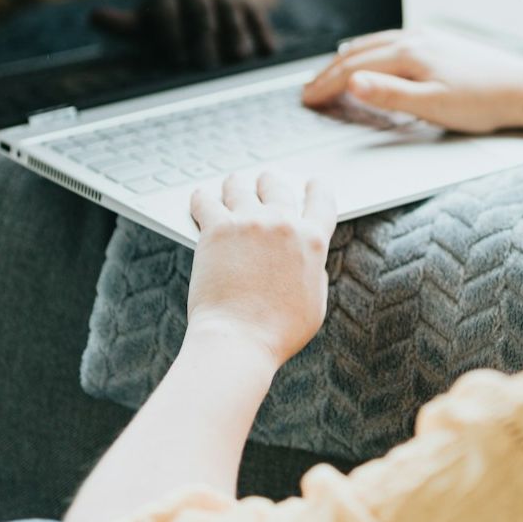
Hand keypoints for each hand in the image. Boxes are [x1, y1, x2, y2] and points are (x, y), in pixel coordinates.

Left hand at [93, 0, 276, 68]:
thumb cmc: (180, 10)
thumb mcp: (152, 14)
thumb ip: (126, 23)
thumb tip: (93, 17)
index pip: (166, 7)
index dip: (170, 30)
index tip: (174, 56)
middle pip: (201, 15)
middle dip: (204, 37)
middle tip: (205, 64)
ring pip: (232, 16)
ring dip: (236, 35)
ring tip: (238, 56)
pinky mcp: (253, 5)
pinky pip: (259, 19)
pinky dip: (264, 34)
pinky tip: (267, 52)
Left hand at [188, 171, 336, 367]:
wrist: (239, 339)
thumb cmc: (278, 332)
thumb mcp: (316, 302)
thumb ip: (313, 272)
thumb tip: (304, 259)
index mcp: (313, 240)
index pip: (322, 200)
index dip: (318, 188)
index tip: (313, 183)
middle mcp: (283, 223)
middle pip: (276, 186)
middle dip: (270, 182)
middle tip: (265, 182)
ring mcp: (249, 222)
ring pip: (240, 186)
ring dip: (236, 185)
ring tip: (232, 185)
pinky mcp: (216, 229)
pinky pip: (205, 200)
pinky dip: (202, 198)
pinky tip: (200, 199)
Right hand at [302, 29, 522, 132]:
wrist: (520, 88)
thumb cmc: (481, 103)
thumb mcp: (432, 106)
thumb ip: (389, 95)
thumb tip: (352, 83)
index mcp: (408, 54)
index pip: (353, 68)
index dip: (325, 85)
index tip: (306, 100)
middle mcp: (414, 39)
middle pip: (358, 53)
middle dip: (329, 72)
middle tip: (307, 90)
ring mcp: (426, 37)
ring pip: (373, 44)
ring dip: (346, 60)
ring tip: (328, 76)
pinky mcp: (436, 41)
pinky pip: (389, 43)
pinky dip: (368, 53)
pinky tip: (370, 60)